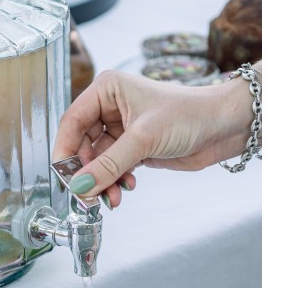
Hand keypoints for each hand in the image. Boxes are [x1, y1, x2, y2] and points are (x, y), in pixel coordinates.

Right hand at [52, 62, 261, 208]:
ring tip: (114, 196)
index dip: (65, 149)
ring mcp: (122, 129)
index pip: (72, 121)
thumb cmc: (190, 114)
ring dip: (103, 181)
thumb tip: (79, 185)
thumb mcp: (143, 139)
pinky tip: (128, 187)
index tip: (62, 175)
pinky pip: (113, 168)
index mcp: (107, 90)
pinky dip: (116, 181)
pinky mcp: (134, 147)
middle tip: (88, 194)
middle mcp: (110, 107)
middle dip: (87, 171)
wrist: (225, 127)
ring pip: (98, 160)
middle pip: (82, 144)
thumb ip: (108, 164)